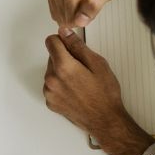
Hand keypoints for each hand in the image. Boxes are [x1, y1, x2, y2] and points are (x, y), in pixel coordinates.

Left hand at [42, 28, 152, 154]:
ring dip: (62, 72)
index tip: (70, 45)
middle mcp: (51, 79)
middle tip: (83, 68)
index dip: (62, 40)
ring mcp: (49, 92)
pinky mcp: (50, 102)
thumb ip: (78, 46)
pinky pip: (51, 86)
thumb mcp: (98, 64)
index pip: (51, 41)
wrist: (105, 120)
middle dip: (65, 57)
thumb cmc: (105, 95)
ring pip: (51, 71)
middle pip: (51, 56)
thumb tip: (65, 33)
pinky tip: (75, 91)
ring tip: (80, 82)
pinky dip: (60, 85)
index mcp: (63, 67)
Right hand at [45, 0, 154, 26]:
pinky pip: (56, 10)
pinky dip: (67, 7)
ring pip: (59, 15)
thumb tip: (80, 21)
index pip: (72, 18)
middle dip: (79, 14)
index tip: (94, 4)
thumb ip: (93, 6)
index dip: (86, 16)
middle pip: (64, 18)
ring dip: (73, 11)